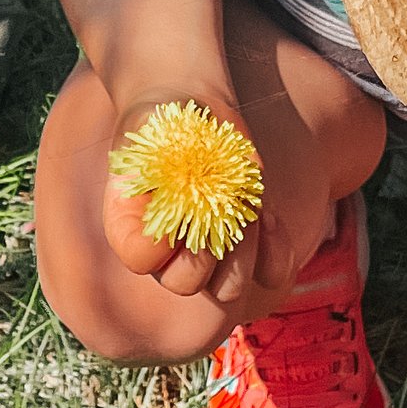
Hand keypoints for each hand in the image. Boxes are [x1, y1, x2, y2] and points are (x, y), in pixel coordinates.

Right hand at [99, 80, 344, 313]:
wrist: (199, 121)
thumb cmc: (168, 121)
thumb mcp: (154, 120)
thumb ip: (154, 141)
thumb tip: (176, 170)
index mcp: (131, 226)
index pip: (140, 258)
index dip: (160, 239)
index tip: (180, 197)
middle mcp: (165, 254)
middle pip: (185, 283)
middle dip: (211, 243)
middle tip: (223, 199)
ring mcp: (207, 260)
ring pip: (229, 288)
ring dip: (245, 248)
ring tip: (248, 205)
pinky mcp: (248, 252)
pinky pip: (270, 275)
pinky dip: (276, 250)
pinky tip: (268, 216)